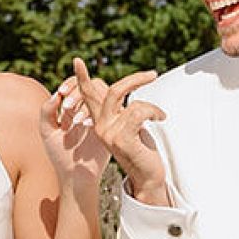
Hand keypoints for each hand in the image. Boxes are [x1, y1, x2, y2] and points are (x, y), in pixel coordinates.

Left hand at [38, 74, 111, 190]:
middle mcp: (89, 110)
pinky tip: (85, 126)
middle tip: (66, 106)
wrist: (74, 177)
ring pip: (102, 97)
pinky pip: (112, 112)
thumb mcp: (47, 131)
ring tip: (74, 121)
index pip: (76, 85)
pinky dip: (97, 115)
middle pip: (91, 86)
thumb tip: (55, 94)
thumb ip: (46, 111)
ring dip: (86, 103)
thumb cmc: (59, 156)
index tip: (61, 93)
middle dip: (78, 92)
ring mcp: (102, 118)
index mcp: (74, 108)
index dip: (70, 84)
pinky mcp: (111, 128)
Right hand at [70, 60, 167, 205]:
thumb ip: (123, 111)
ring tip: (158, 116)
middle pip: (113, 91)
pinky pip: (139, 112)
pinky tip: (160, 118)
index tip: (77, 60)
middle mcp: (101, 127)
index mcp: (100, 122)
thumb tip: (126, 91)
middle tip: (153, 74)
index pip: (89, 95)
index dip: (82, 77)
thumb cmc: (141, 151)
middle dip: (135, 80)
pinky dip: (154, 112)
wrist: (148, 177)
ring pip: (132, 103)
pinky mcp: (122, 140)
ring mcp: (110, 134)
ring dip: (152, 108)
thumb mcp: (130, 127)